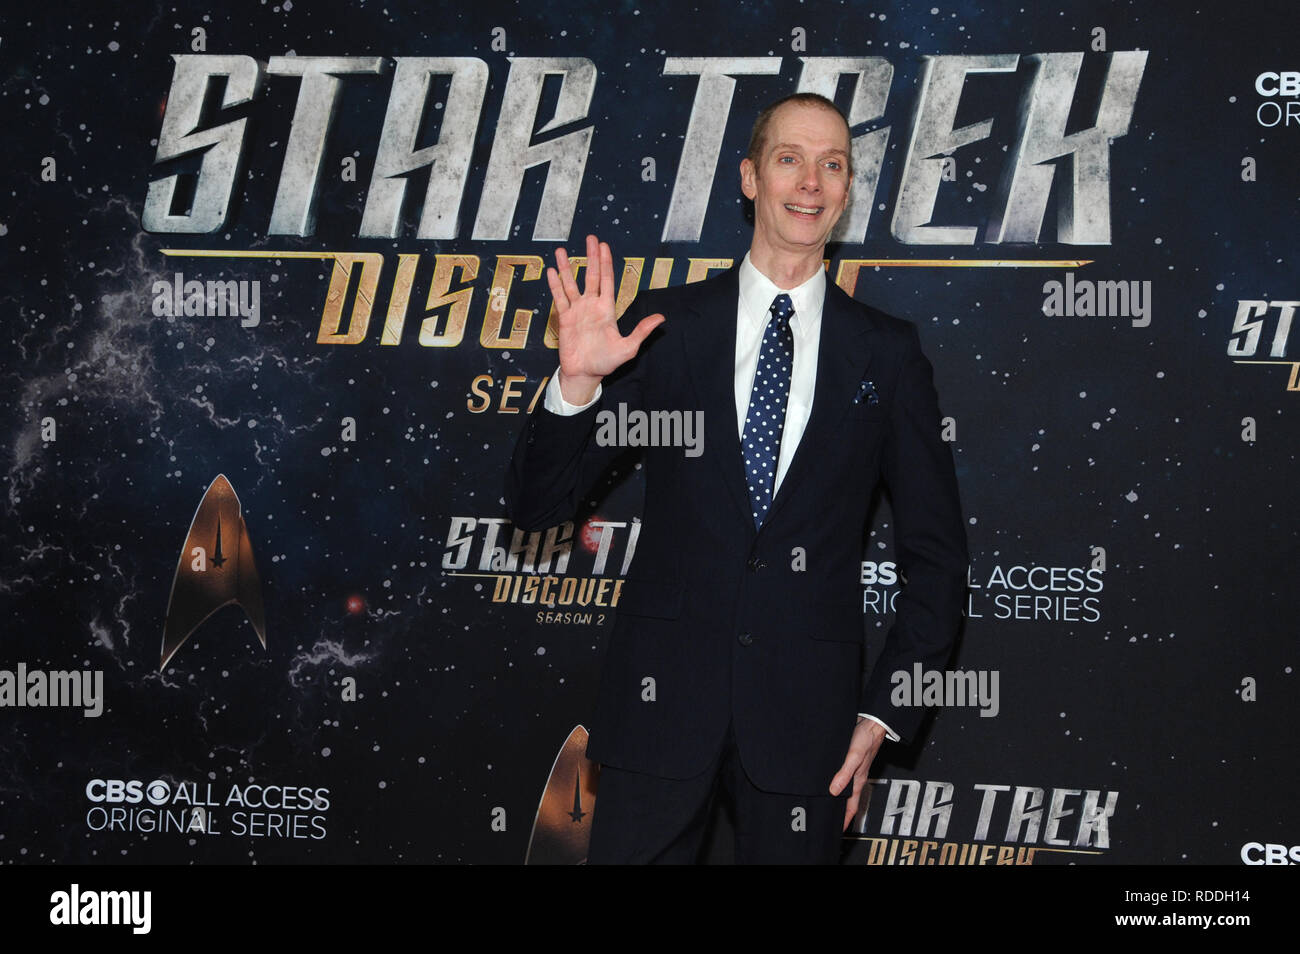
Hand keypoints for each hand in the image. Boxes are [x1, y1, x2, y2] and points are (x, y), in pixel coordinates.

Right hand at [547, 234, 663, 404]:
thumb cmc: (606, 362)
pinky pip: (559, 298)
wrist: (584, 374)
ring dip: (566, 267)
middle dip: (591, 256)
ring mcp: (577, 311)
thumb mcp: (628, 348)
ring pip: (571, 283)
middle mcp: (591, 306)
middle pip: (590, 275)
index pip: (606, 280)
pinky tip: (552, 271)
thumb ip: (641, 331)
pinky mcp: (564, 319)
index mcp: (607, 309)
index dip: (605, 262)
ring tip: (561, 250)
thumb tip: (661, 318)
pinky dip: (555, 285)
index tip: (603, 246)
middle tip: (590, 238)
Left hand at [829, 717, 885, 831]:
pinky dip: (835, 781)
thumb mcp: (854, 756)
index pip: (851, 806)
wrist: (873, 720)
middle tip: (827, 819)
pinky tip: (827, 779)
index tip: (837, 830)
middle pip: (847, 799)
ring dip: (837, 796)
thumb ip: (845, 773)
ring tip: (825, 803)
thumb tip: (834, 791)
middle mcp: (856, 776)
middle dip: (839, 810)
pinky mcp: (849, 758)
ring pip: (844, 787)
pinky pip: (842, 775)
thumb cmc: (867, 738)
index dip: (845, 819)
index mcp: (858, 780)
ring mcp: (853, 768)